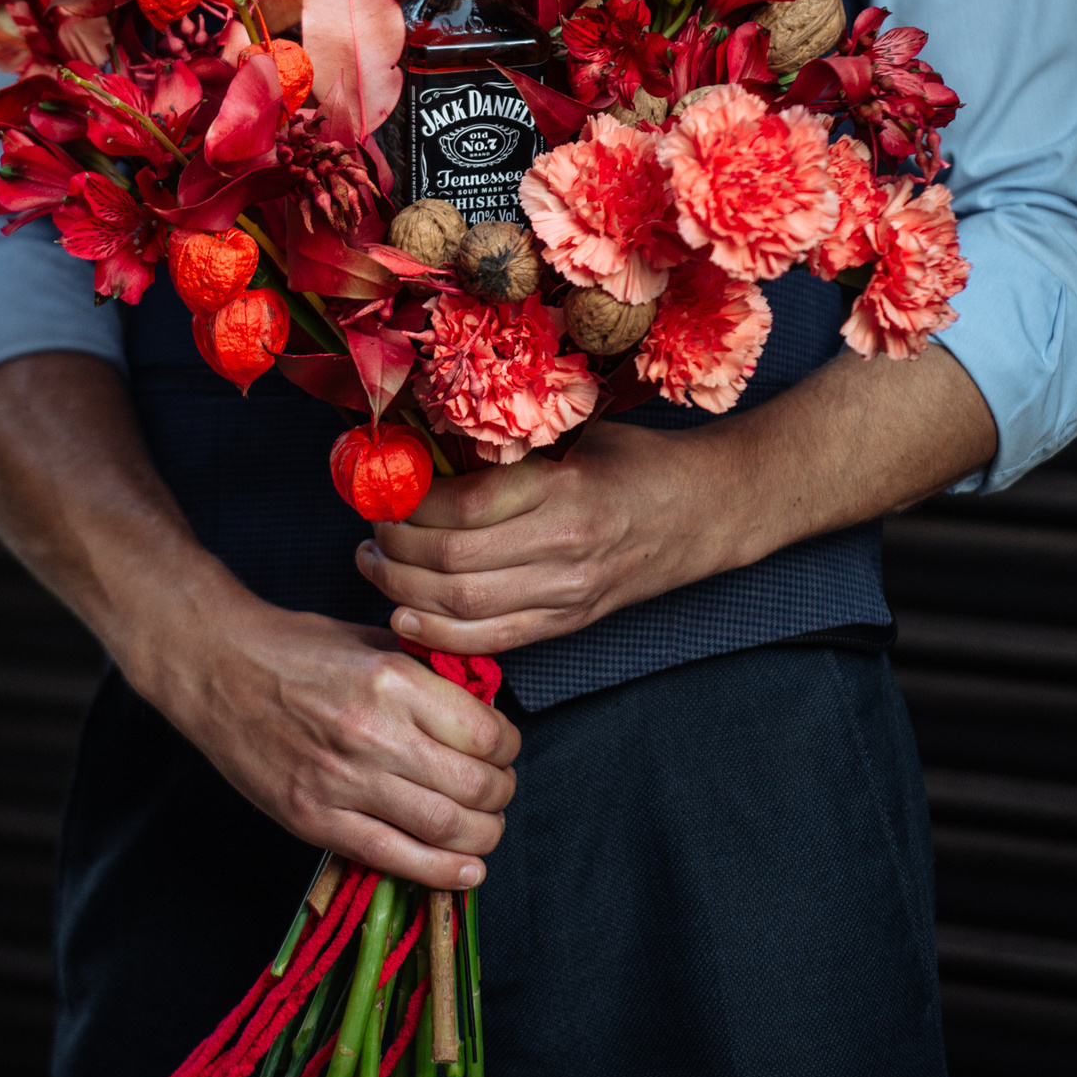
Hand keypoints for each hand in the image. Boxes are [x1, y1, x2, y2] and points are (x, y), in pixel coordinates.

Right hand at [0, 352, 519, 889]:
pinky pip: (394, 857)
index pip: (488, 734)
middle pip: (475, 787)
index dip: (510, 749)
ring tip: (483, 829)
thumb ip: (431, 677)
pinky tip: (464, 870)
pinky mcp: (314, 818)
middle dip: (501, 795)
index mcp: (394, 681)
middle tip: (498, 792)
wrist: (214, 666)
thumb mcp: (375, 643)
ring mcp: (341, 781)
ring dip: (481, 837)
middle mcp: (373, 733)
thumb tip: (487, 713)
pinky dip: (441, 872)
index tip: (504, 750)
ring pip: (444, 829)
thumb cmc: (298, 650)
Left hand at [356, 420, 738, 654]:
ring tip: (374, 565)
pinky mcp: (569, 622)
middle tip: (369, 528)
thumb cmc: (637, 462)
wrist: (706, 511)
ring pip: (462, 607)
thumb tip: (422, 443)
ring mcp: (568, 593)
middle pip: (452, 561)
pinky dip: (438, 636)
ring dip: (402, 590)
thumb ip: (508, 446)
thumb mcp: (576, 434)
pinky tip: (404, 617)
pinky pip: (492, 641)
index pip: (463, 506)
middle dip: (394, 547)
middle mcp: (565, 546)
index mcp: (565, 489)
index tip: (384, 485)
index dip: (408, 501)